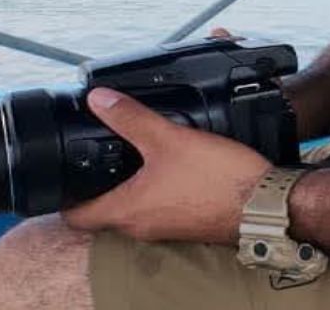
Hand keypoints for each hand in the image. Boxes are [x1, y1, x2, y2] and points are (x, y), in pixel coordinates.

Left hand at [62, 88, 270, 243]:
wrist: (266, 204)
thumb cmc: (219, 179)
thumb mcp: (170, 139)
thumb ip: (131, 119)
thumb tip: (99, 101)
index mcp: (128, 211)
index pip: (76, 217)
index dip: (63, 197)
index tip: (63, 175)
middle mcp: (142, 226)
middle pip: (104, 212)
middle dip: (99, 186)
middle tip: (98, 158)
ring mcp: (167, 228)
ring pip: (133, 209)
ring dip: (129, 187)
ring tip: (132, 156)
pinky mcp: (189, 223)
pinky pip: (161, 208)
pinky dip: (157, 190)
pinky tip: (170, 167)